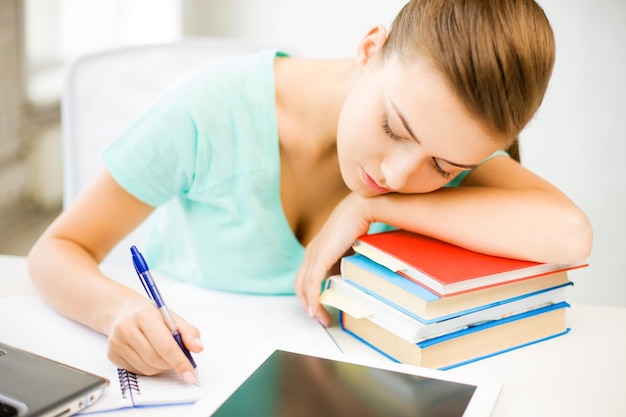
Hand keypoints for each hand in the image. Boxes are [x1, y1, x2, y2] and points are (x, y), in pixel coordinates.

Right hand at [107, 299, 202, 383]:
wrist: (123, 312)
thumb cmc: (150, 315)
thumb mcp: (172, 317)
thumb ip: (188, 332)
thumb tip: (198, 348)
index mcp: (144, 314)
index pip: (165, 345)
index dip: (180, 362)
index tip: (190, 374)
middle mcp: (126, 327)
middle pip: (156, 359)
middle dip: (171, 364)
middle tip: (178, 358)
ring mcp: (116, 342)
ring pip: (147, 368)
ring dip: (161, 367)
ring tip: (163, 354)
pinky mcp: (112, 355)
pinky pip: (137, 371)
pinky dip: (149, 368)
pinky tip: (149, 355)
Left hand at [294, 193, 371, 326]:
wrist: (360, 209)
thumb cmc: (358, 226)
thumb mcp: (349, 250)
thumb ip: (344, 263)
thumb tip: (349, 279)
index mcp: (316, 251)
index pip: (305, 278)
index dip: (310, 295)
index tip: (320, 309)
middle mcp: (311, 253)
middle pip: (300, 285)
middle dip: (308, 305)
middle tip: (320, 319)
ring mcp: (313, 254)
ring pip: (304, 286)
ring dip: (312, 306)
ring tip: (321, 319)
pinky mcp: (320, 256)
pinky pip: (312, 283)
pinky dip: (313, 298)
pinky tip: (316, 309)